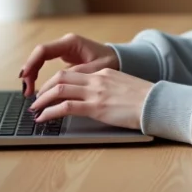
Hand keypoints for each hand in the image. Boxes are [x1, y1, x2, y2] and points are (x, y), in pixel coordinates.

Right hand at [19, 32, 118, 97]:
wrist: (120, 59)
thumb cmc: (111, 62)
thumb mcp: (96, 69)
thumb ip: (78, 74)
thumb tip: (59, 82)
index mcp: (71, 43)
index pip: (43, 50)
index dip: (32, 64)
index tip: (25, 78)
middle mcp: (65, 44)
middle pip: (39, 55)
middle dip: (30, 72)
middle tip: (27, 91)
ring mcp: (64, 50)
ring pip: (41, 60)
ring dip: (33, 75)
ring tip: (30, 92)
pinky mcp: (65, 57)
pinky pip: (47, 64)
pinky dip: (40, 75)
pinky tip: (38, 88)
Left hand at [27, 67, 153, 130]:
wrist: (157, 103)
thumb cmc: (145, 99)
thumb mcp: (124, 87)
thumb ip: (108, 88)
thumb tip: (96, 99)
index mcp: (104, 72)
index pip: (73, 73)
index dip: (56, 82)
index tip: (48, 90)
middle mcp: (97, 79)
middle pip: (61, 77)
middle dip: (44, 88)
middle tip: (36, 99)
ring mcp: (95, 92)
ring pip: (59, 90)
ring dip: (43, 100)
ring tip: (34, 110)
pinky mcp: (96, 107)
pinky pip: (66, 107)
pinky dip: (50, 112)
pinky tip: (43, 118)